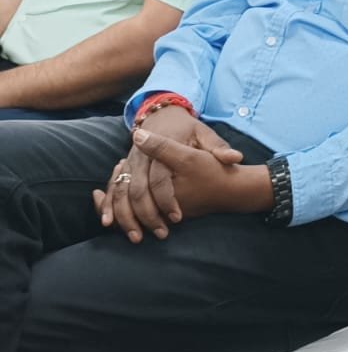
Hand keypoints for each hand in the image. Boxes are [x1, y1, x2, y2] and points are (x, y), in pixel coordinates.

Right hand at [92, 108, 243, 242]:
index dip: (168, 200)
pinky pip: (112, 189)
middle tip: (161, 234)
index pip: (161, 179)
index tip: (179, 218)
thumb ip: (218, 147)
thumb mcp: (204, 133)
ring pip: (122, 192)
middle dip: (147, 215)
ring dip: (126, 217)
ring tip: (137, 238)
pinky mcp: (123, 168)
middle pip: (138, 190)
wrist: (162, 114)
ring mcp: (130, 161)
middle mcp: (142, 156)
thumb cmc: (187, 128)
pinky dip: (108, 207)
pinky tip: (110, 224)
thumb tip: (235, 158)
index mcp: (163, 148)